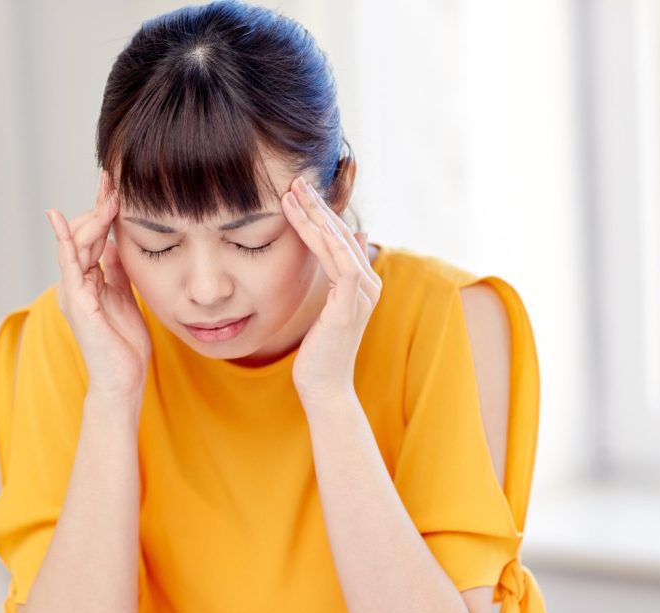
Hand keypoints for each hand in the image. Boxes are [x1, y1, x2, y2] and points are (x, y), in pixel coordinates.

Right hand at [46, 171, 151, 396]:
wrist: (123, 380)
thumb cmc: (124, 345)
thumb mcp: (126, 297)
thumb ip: (118, 271)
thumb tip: (117, 243)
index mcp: (90, 280)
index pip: (94, 236)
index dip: (104, 209)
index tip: (116, 184)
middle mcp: (77, 282)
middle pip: (84, 234)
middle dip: (99, 205)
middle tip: (113, 179)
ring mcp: (74, 291)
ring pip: (78, 244)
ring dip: (94, 216)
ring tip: (110, 194)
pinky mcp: (78, 302)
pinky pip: (70, 266)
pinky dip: (66, 241)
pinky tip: (61, 220)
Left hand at [281, 175, 381, 400]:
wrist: (324, 387)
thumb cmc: (319, 351)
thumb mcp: (327, 307)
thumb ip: (338, 276)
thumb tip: (354, 239)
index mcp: (361, 281)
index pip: (339, 237)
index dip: (320, 212)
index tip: (297, 190)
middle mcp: (367, 283)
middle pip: (340, 234)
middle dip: (317, 205)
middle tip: (295, 180)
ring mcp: (360, 295)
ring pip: (337, 244)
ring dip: (314, 217)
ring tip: (293, 194)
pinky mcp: (348, 308)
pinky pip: (339, 266)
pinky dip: (323, 242)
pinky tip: (307, 223)